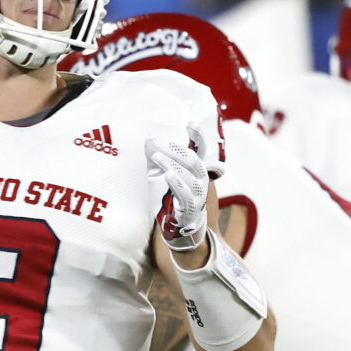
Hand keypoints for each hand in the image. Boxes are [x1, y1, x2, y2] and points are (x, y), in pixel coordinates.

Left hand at [147, 124, 208, 251]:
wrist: (176, 227)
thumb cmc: (169, 196)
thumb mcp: (158, 173)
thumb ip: (155, 156)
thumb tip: (149, 137)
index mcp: (194, 170)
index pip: (200, 149)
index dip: (198, 136)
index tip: (191, 123)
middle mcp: (200, 180)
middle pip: (192, 159)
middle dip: (174, 148)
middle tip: (156, 141)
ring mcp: (198, 194)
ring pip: (189, 174)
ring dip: (171, 163)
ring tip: (156, 156)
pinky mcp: (190, 208)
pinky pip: (186, 194)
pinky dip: (178, 183)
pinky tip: (168, 174)